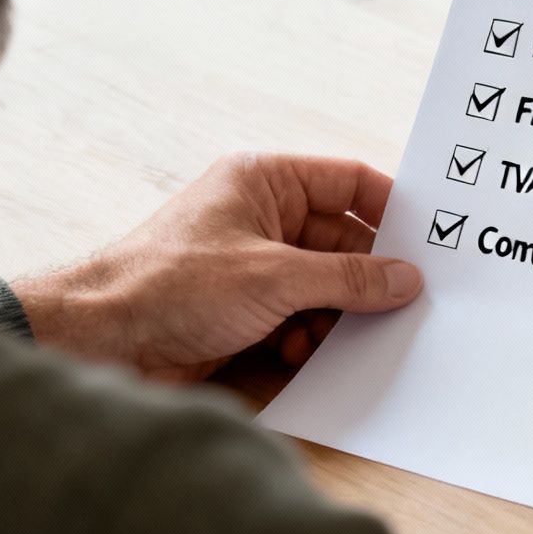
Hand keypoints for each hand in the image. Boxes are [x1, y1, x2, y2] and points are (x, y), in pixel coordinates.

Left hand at [10, 152, 423, 382]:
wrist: (102, 340)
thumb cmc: (172, 285)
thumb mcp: (275, 277)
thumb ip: (349, 279)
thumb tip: (407, 278)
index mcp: (265, 181)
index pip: (348, 181)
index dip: (391, 208)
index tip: (430, 242)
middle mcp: (260, 216)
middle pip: (341, 241)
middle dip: (366, 276)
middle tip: (404, 305)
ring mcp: (251, 264)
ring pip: (323, 284)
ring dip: (335, 314)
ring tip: (336, 334)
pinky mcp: (241, 309)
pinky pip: (298, 316)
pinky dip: (307, 336)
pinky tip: (297, 352)